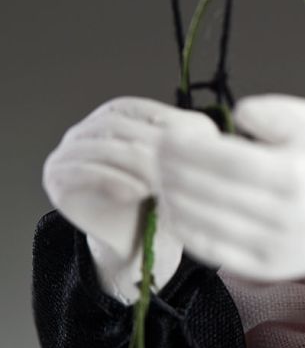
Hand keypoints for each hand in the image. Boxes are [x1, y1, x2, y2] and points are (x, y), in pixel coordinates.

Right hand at [43, 97, 216, 300]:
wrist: (138, 237)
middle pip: (118, 129)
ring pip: (102, 149)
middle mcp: (86, 129)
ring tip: (161, 183)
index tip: (192, 143)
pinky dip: (112, 180)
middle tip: (178, 167)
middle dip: (150, 147)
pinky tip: (136, 193)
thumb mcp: (181, 161)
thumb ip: (188, 139)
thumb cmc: (162, 194)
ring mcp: (67, 152)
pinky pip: (83, 173)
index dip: (164, 123)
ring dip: (135, 165)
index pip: (138, 110)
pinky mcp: (58, 179)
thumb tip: (204, 133)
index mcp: (115, 114)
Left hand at [158, 95, 304, 280]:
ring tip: (168, 177)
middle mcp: (280, 216)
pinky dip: (186, 228)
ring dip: (171, 197)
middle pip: (200, 190)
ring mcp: (271, 248)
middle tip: (162, 153)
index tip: (170, 134)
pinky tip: (181, 208)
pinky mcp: (266, 270)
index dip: (183, 146)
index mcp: (293, 173)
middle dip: (169, 168)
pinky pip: (209, 252)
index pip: (217, 159)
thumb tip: (228, 120)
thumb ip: (271, 111)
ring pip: (197, 222)